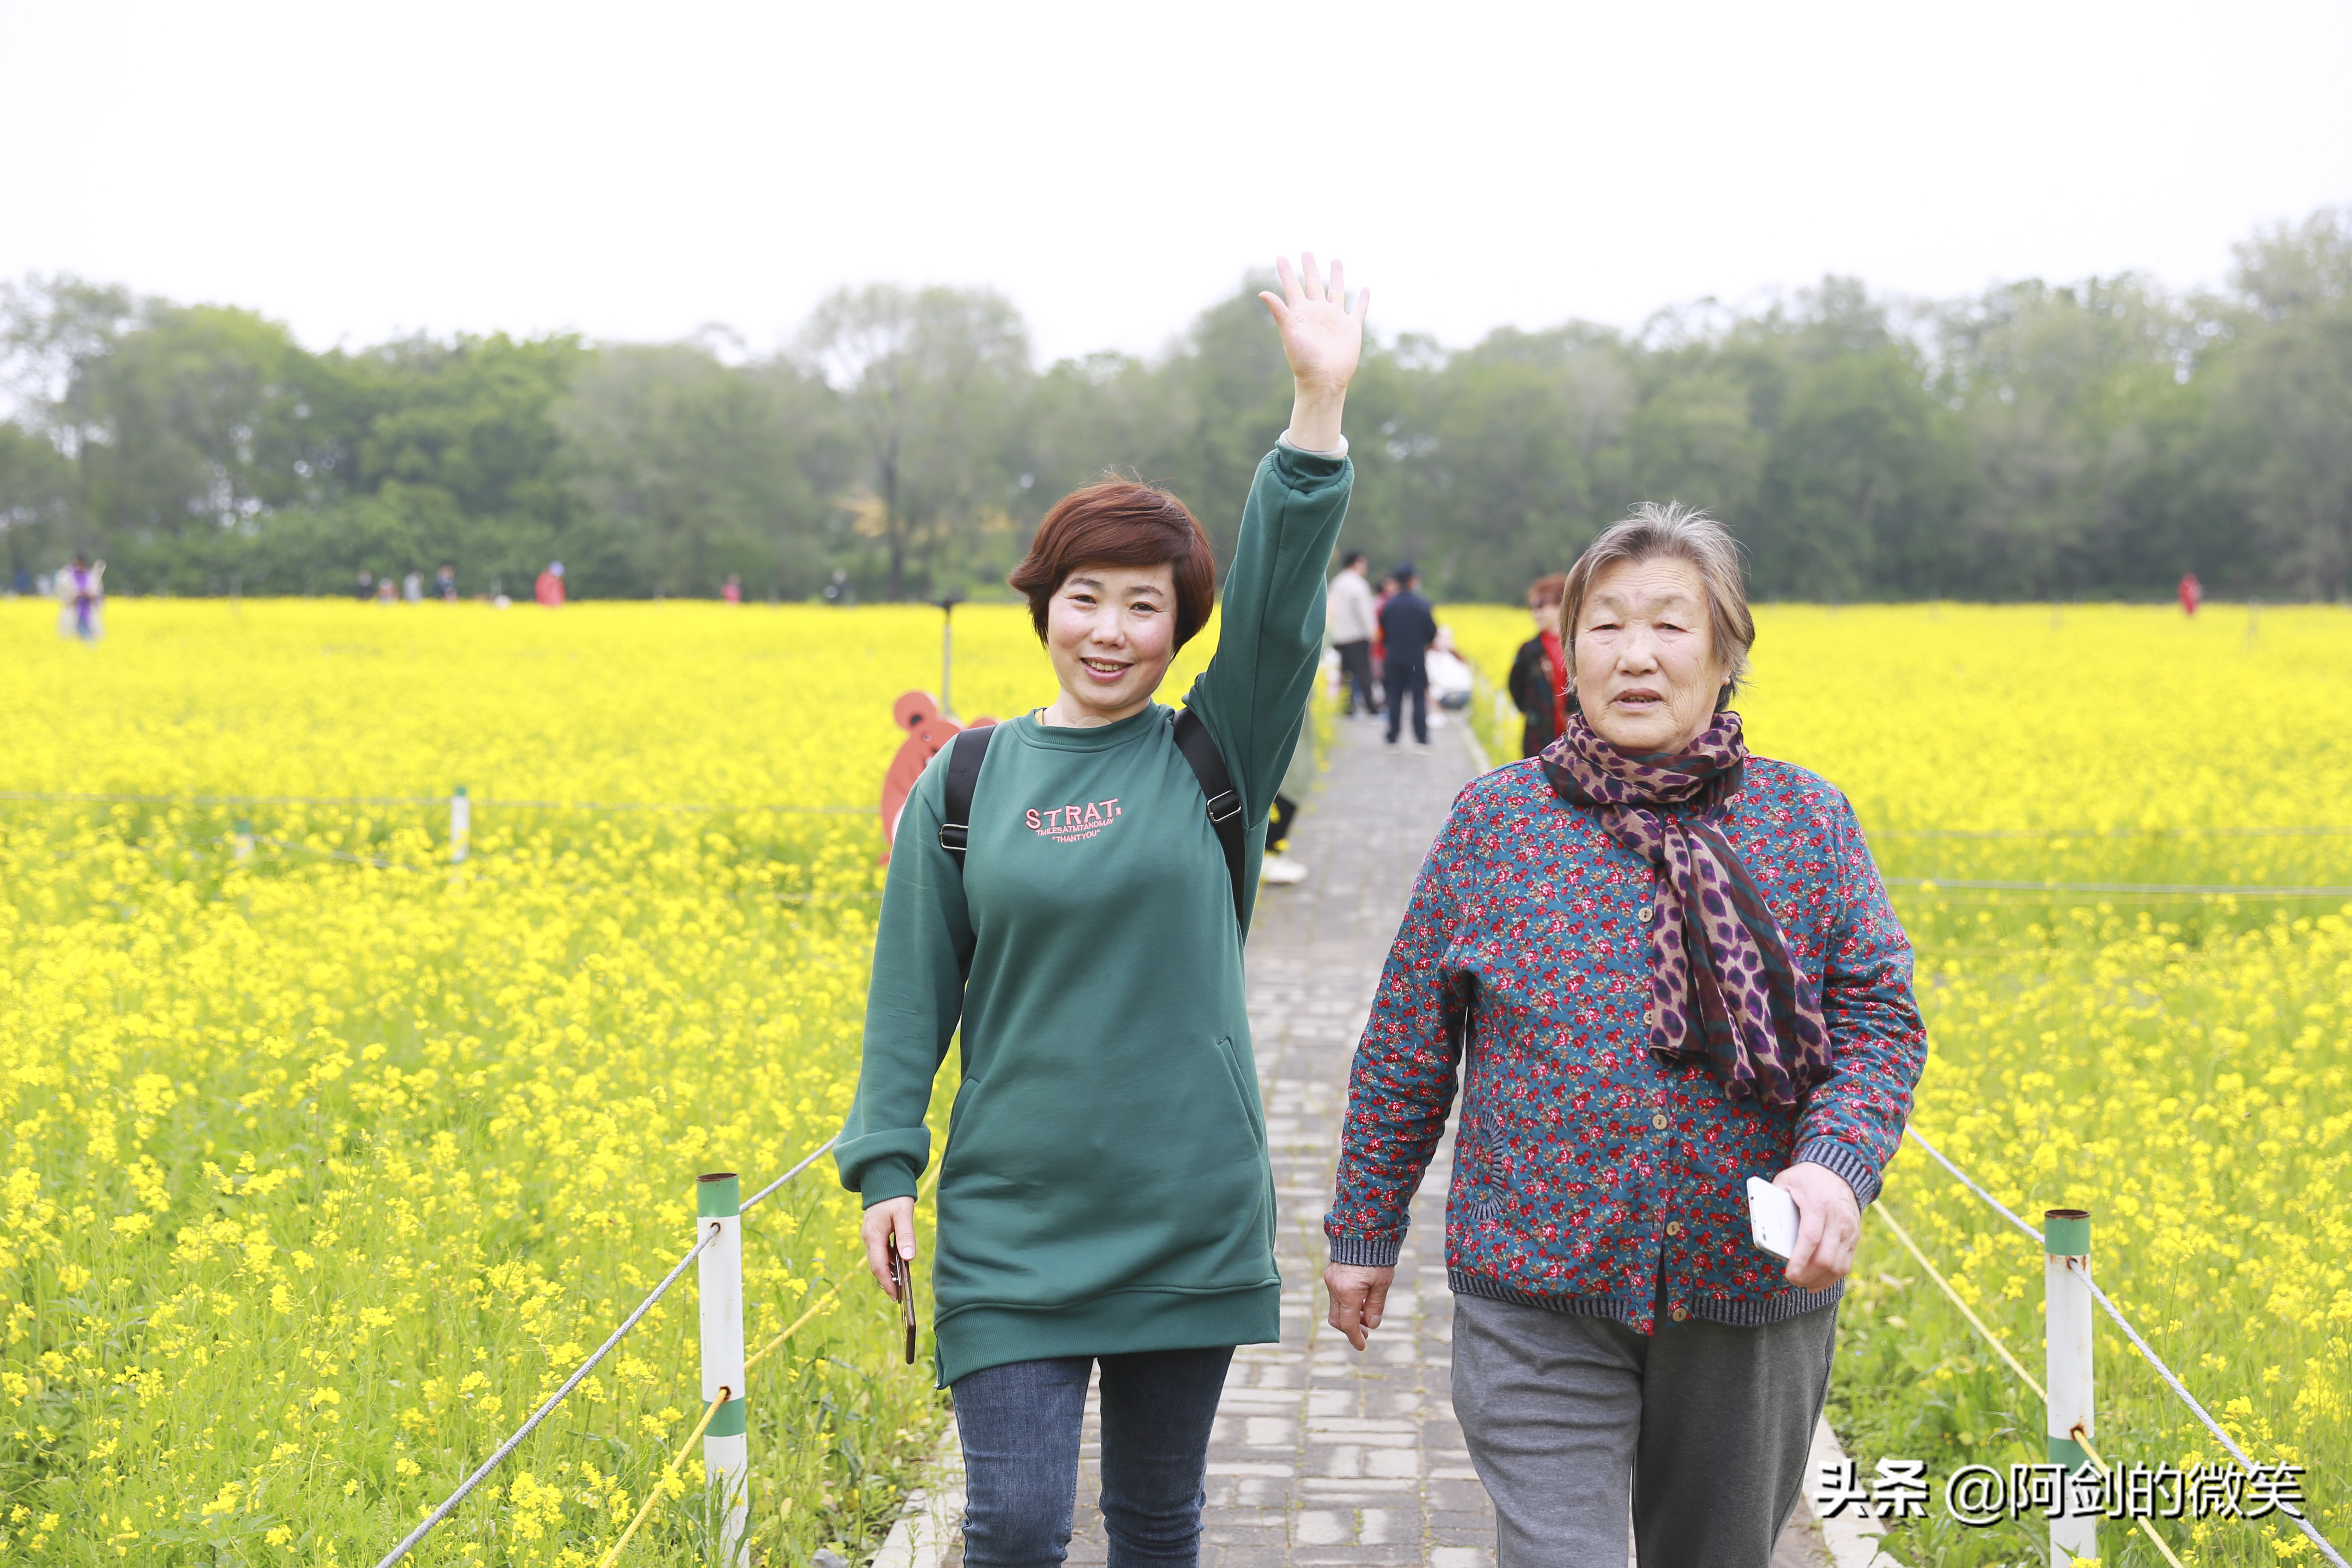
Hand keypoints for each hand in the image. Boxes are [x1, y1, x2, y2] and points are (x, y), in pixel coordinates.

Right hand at [861, 1196, 915, 1299]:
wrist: (883, 1179)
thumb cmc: (894, 1195)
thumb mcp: (904, 1213)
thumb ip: (905, 1235)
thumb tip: (908, 1258)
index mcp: (873, 1235)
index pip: (877, 1265)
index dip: (887, 1282)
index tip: (896, 1296)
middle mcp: (868, 1238)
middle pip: (876, 1266)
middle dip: (887, 1282)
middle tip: (900, 1296)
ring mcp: (870, 1236)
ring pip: (877, 1260)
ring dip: (888, 1273)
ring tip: (901, 1285)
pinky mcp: (874, 1234)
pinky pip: (880, 1252)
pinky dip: (888, 1262)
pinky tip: (899, 1266)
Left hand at [1260, 253, 1368, 450]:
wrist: (1324, 382)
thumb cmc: (1304, 362)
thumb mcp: (1290, 335)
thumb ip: (1279, 313)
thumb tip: (1262, 292)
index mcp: (1301, 313)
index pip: (1292, 286)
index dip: (1285, 272)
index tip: (1280, 256)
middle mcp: (1318, 312)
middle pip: (1313, 283)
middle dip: (1310, 268)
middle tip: (1306, 252)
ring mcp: (1335, 319)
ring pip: (1336, 291)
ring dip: (1336, 276)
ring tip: (1336, 260)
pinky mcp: (1351, 328)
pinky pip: (1358, 310)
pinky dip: (1362, 299)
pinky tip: (1365, 289)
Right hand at [1323, 1261, 1393, 1349]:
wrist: (1362, 1230)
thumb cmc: (1376, 1255)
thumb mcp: (1382, 1283)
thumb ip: (1375, 1305)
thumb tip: (1371, 1325)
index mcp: (1348, 1292)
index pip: (1348, 1324)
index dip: (1355, 1338)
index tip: (1362, 1346)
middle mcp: (1335, 1288)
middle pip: (1337, 1319)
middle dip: (1350, 1329)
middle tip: (1366, 1332)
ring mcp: (1330, 1281)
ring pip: (1335, 1308)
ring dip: (1349, 1316)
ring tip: (1366, 1315)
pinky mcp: (1331, 1274)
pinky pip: (1335, 1296)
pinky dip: (1346, 1304)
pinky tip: (1360, 1300)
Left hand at [1775, 1162, 1860, 1291]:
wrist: (1838, 1171)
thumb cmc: (1805, 1179)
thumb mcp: (1784, 1182)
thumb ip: (1773, 1204)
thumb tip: (1764, 1231)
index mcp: (1818, 1204)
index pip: (1810, 1238)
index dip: (1800, 1260)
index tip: (1789, 1274)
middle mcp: (1838, 1219)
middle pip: (1826, 1257)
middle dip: (1808, 1275)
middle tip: (1792, 1280)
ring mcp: (1850, 1230)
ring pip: (1839, 1266)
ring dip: (1820, 1280)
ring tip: (1802, 1285)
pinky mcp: (1855, 1237)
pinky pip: (1846, 1264)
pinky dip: (1832, 1278)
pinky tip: (1817, 1282)